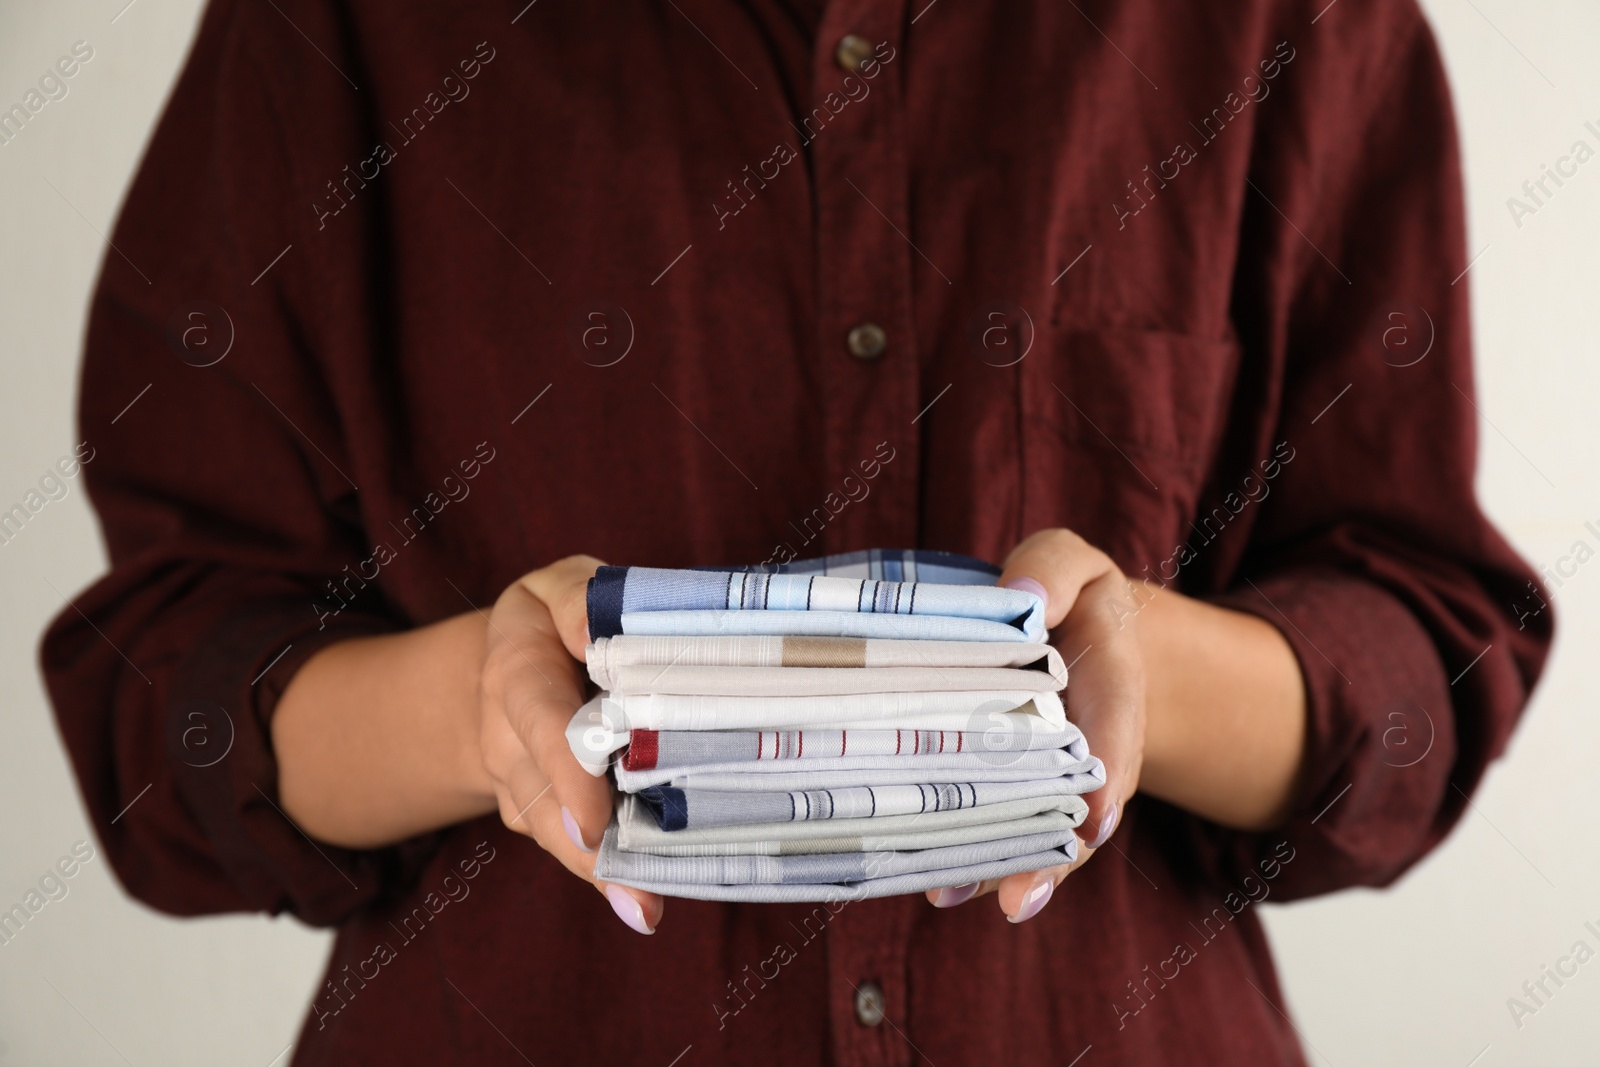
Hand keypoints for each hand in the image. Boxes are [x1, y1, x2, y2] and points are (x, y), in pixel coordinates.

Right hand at [477, 554, 663, 933]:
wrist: (512, 666)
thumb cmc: (558, 620)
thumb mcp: (562, 586)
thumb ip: (579, 597)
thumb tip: (592, 630)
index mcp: (515, 673)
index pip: (539, 722)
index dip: (567, 770)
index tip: (595, 817)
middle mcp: (506, 738)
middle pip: (542, 796)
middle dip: (586, 844)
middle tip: (634, 889)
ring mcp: (520, 784)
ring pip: (554, 832)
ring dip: (599, 872)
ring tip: (644, 907)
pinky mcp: (545, 813)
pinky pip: (570, 844)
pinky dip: (604, 875)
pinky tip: (640, 906)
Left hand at [924, 528, 1145, 920]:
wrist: (1066, 633)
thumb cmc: (1058, 592)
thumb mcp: (1067, 562)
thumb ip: (1050, 571)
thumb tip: (1022, 601)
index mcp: (1113, 676)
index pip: (1116, 723)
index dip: (1106, 769)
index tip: (1096, 821)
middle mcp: (1091, 737)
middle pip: (1081, 801)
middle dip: (1055, 848)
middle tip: (1022, 892)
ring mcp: (1058, 772)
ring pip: (1045, 828)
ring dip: (1009, 868)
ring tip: (958, 895)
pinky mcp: (1019, 789)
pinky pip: (1012, 829)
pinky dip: (982, 862)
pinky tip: (944, 888)